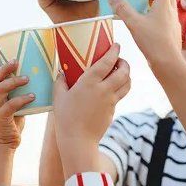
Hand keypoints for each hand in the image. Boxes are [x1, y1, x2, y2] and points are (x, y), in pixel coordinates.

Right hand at [0, 50, 34, 149]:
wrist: (5, 144)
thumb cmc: (13, 122)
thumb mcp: (17, 104)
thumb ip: (22, 93)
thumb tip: (41, 79)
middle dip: (4, 67)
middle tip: (16, 60)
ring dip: (13, 82)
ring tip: (27, 78)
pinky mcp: (0, 118)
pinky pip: (9, 107)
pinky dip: (20, 100)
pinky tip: (32, 97)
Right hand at [52, 43, 129, 176]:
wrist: (78, 140)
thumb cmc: (65, 117)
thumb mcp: (58, 97)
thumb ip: (61, 82)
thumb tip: (62, 73)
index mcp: (89, 82)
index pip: (106, 62)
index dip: (114, 51)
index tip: (117, 45)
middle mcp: (103, 89)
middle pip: (123, 72)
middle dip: (124, 62)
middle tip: (120, 59)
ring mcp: (110, 101)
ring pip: (127, 83)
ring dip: (127, 75)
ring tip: (121, 71)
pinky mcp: (113, 110)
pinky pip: (121, 95)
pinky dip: (121, 87)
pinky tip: (114, 87)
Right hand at [109, 0, 182, 73]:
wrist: (168, 63)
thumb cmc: (153, 42)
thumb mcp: (134, 23)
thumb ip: (123, 9)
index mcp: (164, 5)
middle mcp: (171, 12)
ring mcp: (173, 23)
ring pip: (167, 7)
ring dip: (157, 3)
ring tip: (143, 7)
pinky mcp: (172, 34)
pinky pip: (166, 19)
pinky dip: (158, 16)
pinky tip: (148, 24)